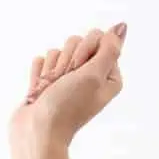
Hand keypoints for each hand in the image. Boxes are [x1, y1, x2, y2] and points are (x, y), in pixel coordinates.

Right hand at [9, 24, 127, 156]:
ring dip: (53, 69)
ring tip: (53, 89)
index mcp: (108, 76)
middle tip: (66, 81)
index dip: (87, 50)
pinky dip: (40, 74)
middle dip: (68, 59)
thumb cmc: (67, 107)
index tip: (81, 70)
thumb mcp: (95, 75)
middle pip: (77, 41)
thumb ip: (109, 49)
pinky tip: (42, 90)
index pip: (100, 39)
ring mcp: (68, 78)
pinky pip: (42, 60)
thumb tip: (121, 27)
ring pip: (58, 50)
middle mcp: (90, 76)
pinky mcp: (49, 80)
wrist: (37, 131)